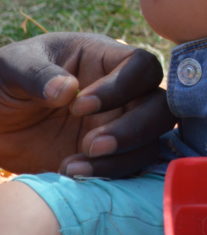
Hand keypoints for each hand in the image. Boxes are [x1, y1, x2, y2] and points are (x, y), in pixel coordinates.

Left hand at [0, 33, 171, 176]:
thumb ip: (37, 74)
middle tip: (90, 145)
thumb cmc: (4, 81)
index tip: (78, 107)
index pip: (142, 65)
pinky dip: (111, 176)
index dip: (122, 86)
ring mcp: (120, 126)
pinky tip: (72, 175)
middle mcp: (123, 92)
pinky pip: (133, 168)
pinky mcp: (112, 158)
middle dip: (133, 128)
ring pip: (153, 141)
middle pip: (161, 106)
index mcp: (104, 58)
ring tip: (72, 167)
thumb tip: (68, 90)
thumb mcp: (11, 67)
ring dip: (122, 158)